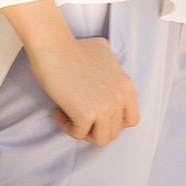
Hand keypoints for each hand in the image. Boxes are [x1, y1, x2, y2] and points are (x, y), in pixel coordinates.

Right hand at [0, 0, 140, 145]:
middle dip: (96, 127)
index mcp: (127, 86)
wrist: (54, 45)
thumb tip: (107, 77)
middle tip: (79, 115)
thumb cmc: (73, 47)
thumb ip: (112, 69)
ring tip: (70, 116)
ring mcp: (104, 107)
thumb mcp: (105, 53)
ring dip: (84, 131)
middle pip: (114, 132)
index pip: (131, 120)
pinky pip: (78, 134)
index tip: (97, 113)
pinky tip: (58, 111)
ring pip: (100, 139)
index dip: (114, 121)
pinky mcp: (86, 114)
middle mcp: (119, 98)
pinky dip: (67, 126)